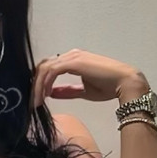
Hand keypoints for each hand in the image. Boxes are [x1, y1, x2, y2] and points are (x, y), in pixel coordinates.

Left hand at [32, 49, 148, 105]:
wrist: (125, 83)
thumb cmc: (109, 87)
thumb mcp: (83, 91)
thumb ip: (67, 91)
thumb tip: (51, 94)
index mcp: (73, 60)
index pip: (49, 67)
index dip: (40, 82)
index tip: (36, 98)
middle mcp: (70, 55)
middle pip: (43, 66)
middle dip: (35, 84)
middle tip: (31, 102)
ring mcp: (72, 56)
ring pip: (45, 68)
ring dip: (37, 86)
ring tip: (36, 102)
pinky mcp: (73, 61)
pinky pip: (52, 71)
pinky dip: (45, 83)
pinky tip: (45, 96)